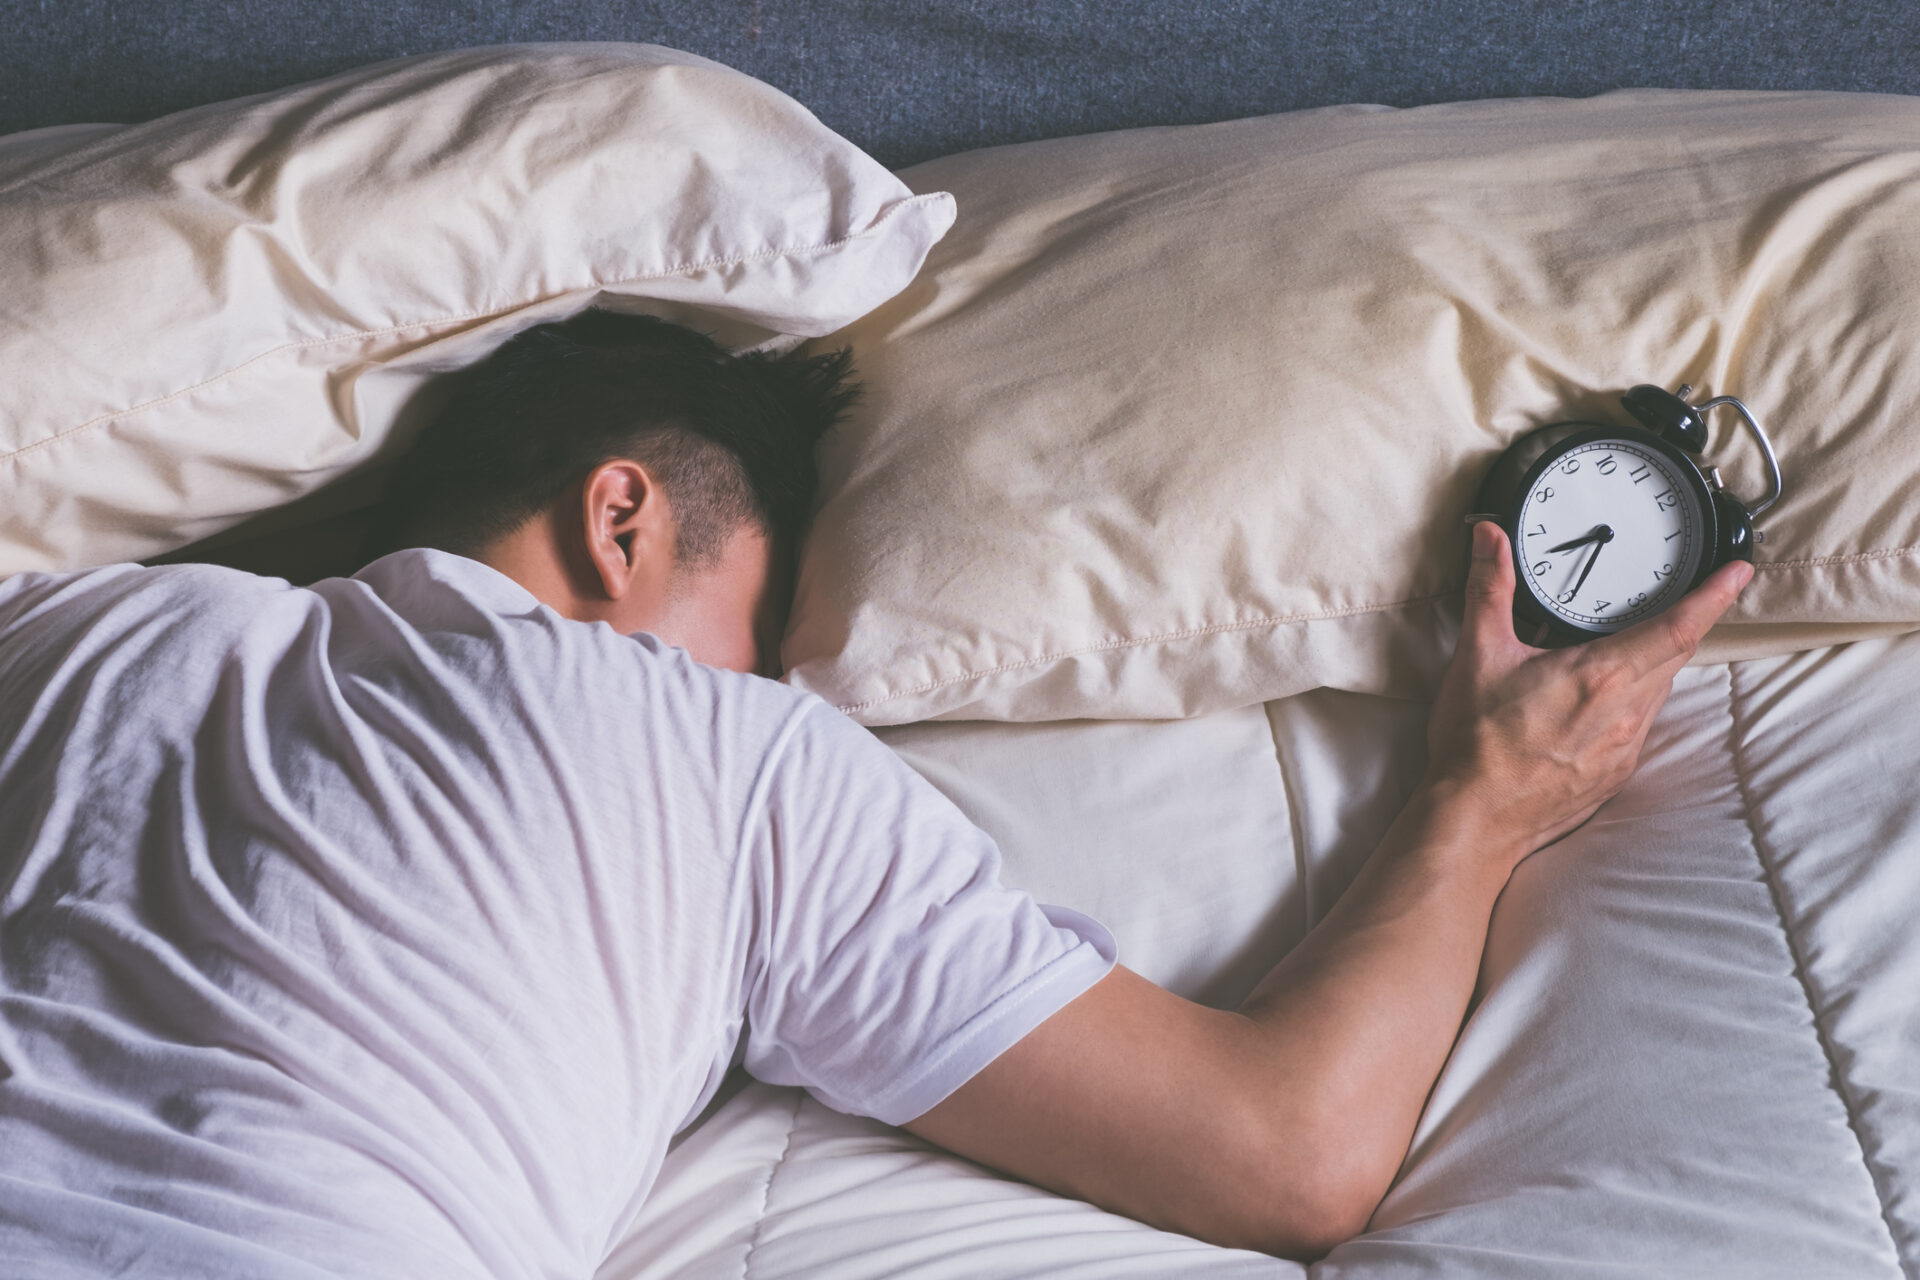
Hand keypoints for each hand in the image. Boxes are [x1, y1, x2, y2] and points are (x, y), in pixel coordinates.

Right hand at [1423, 521, 1751, 868]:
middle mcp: (1624, 714)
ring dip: (1653, 662)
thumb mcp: (1479, 656)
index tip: (1737, 573)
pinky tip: (1598, 698)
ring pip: (1658, 691)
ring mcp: (1624, 748)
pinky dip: (1631, 700)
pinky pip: (1639, 725)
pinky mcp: (1615, 774)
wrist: (1474, 819)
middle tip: (1684, 596)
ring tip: (1627, 645)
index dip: (1713, 598)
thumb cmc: (1476, 745)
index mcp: (1600, 677)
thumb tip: (1490, 539)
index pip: (1676, 629)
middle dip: (1683, 623)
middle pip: (1674, 656)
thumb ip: (1490, 589)